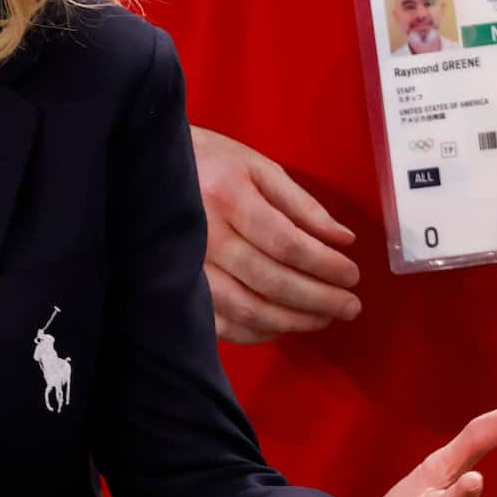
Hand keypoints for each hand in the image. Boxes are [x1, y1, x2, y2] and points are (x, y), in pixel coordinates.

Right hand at [190, 126, 361, 342]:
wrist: (144, 171)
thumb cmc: (209, 164)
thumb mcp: (257, 167)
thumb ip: (302, 204)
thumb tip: (343, 239)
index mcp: (228, 196)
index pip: (287, 243)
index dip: (325, 266)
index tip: (352, 275)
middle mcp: (204, 236)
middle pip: (271, 281)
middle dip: (319, 299)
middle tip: (350, 306)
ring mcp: (186, 267)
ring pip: (247, 310)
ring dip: (293, 321)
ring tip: (324, 319)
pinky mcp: (175, 290)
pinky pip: (220, 325)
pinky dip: (257, 332)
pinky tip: (283, 326)